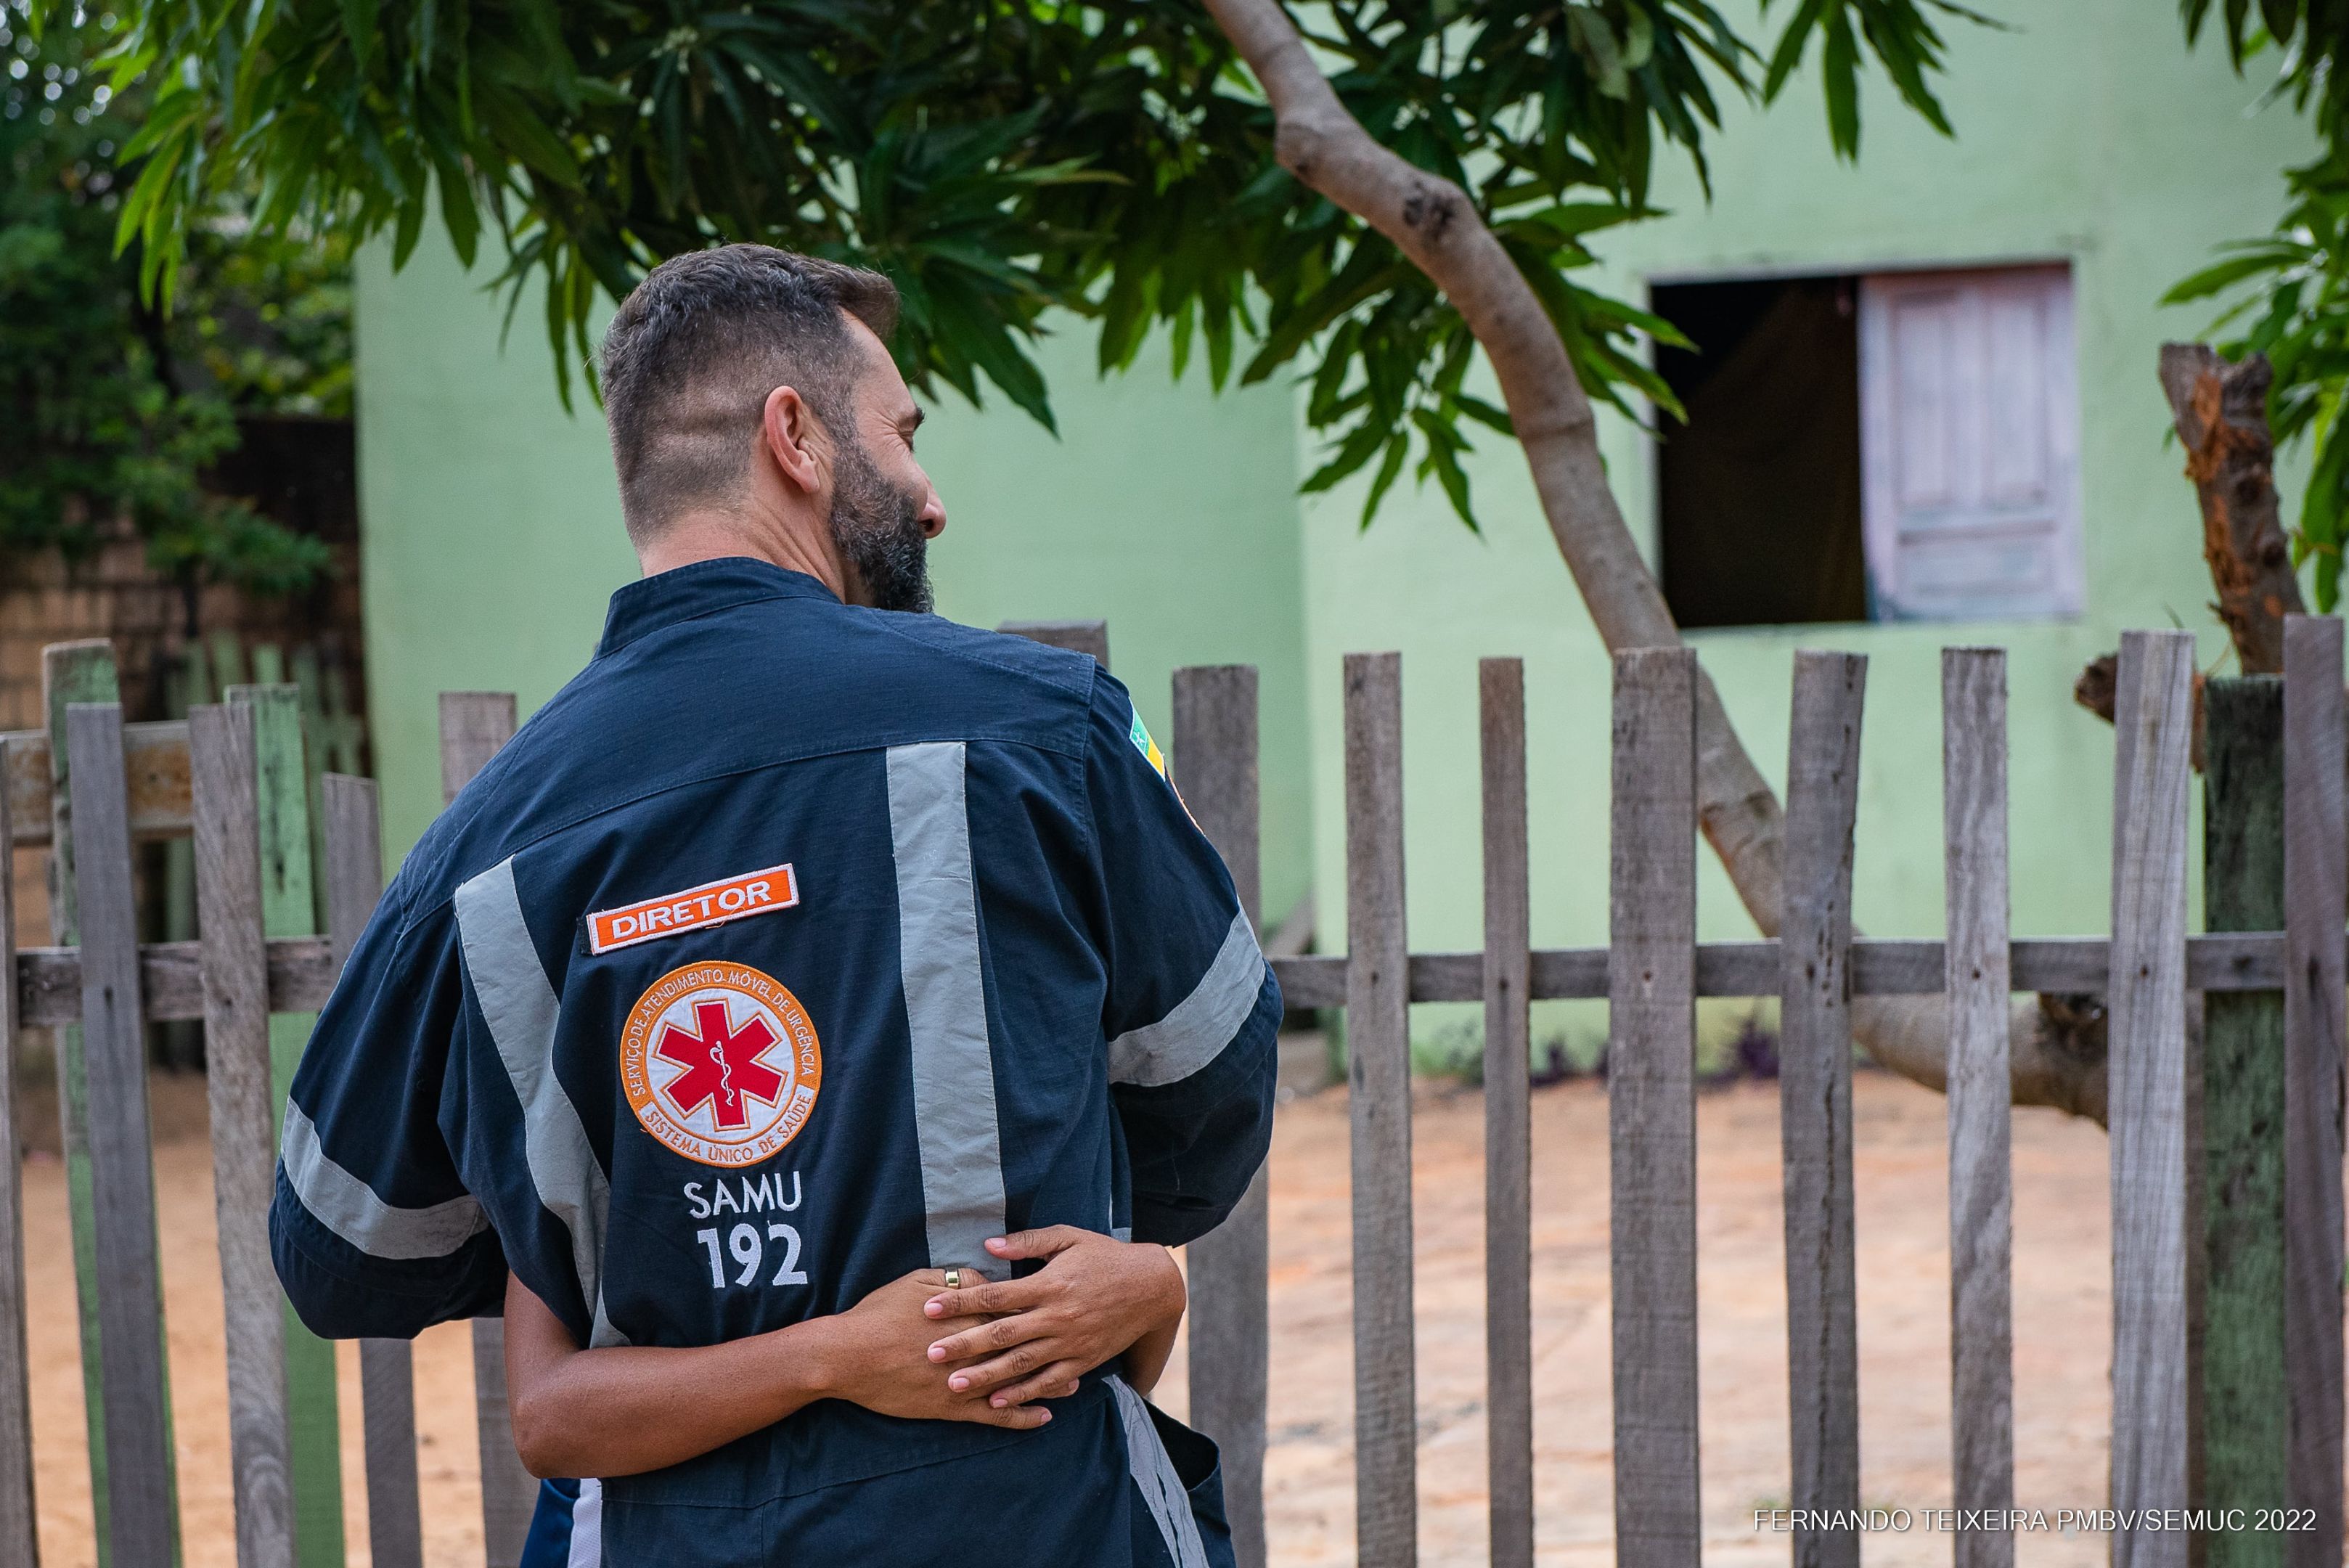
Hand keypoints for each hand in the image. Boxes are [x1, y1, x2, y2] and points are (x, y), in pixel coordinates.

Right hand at [815, 1271, 1051, 1429]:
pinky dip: (1021, 1418)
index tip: (1063, 1305)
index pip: (1015, 1310)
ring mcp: (965, 1381)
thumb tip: (988, 1279)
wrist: (847, 1356)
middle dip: (1054, 1348)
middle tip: (1080, 1346)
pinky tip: (1042, 1418)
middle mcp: (975, 1349)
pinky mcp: (952, 1408)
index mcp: (969, 1315)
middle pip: (1024, 1347)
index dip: (1039, 1308)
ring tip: (1073, 1384)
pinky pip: (995, 1417)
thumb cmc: (880, 1313)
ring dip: (1047, 1384)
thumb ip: (959, 1279)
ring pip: (1016, 1384)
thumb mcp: (918, 1281)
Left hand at [919, 1227, 1185, 1407]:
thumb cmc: (1105, 1256)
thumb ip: (1028, 1242)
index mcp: (1049, 1284)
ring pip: (1021, 1363)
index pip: (995, 1294)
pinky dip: (1024, 1393)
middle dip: (963, 1345)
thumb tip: (988, 1245)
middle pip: (1002, 1333)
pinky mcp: (1082, 1360)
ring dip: (985, 1375)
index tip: (929, 1308)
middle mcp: (1057, 1316)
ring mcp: (1070, 1342)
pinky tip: (998, 1401)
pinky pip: (1049, 1381)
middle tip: (930, 1354)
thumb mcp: (1069, 1238)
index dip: (961, 1302)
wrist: (1151, 1287)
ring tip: (953, 1385)